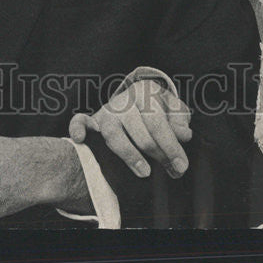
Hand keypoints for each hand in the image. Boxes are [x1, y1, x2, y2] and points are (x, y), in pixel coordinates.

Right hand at [69, 79, 191, 178]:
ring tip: (145, 172)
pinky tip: (80, 139)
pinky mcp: (92, 120)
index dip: (172, 145)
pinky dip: (78, 128)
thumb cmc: (156, 111)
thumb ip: (179, 122)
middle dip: (158, 152)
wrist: (134, 103)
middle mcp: (126, 98)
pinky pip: (80, 122)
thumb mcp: (172, 111)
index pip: (159, 121)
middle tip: (171, 171)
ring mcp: (107, 109)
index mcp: (147, 90)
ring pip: (114, 133)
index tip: (181, 165)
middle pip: (140, 128)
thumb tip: (184, 134)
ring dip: (129, 154)